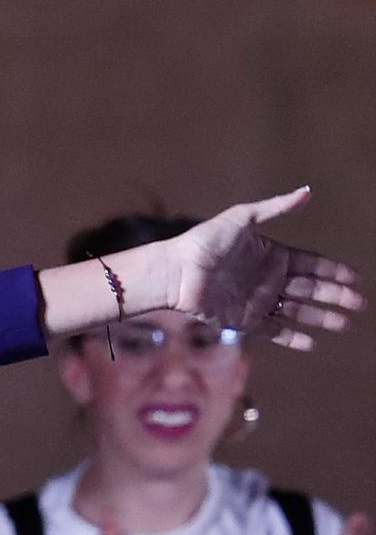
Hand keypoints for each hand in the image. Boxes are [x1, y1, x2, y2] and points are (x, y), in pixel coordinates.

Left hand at [171, 188, 362, 350]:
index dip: (333, 271)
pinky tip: (312, 343)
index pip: (311, 264)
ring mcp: (257, 301)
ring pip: (297, 311)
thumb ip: (276, 207)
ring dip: (320, 317)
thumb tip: (308, 191)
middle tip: (359, 304)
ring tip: (344, 325)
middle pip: (310, 289)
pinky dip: (292, 337)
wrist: (177, 272)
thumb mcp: (243, 218)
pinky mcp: (243, 321)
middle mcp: (268, 279)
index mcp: (273, 255)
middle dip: (335, 296)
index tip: (355, 278)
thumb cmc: (205, 242)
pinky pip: (273, 330)